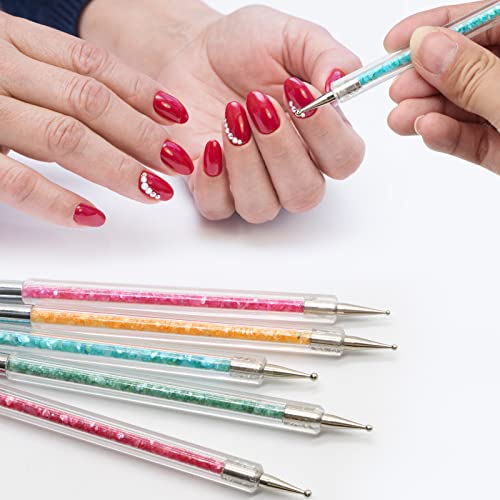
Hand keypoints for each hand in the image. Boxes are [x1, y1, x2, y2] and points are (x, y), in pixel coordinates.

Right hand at [0, 12, 193, 227]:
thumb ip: (45, 75)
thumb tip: (112, 110)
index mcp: (8, 37)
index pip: (92, 64)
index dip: (140, 91)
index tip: (176, 115)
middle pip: (89, 102)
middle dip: (141, 134)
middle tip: (178, 162)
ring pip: (63, 136)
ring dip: (116, 167)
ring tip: (154, 191)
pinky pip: (14, 180)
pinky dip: (56, 199)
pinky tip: (93, 217)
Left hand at [83, 1, 364, 222]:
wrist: (193, 54)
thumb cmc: (245, 48)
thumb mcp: (291, 37)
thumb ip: (326, 55)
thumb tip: (342, 81)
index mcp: (320, 137)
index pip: (344, 160)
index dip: (326, 134)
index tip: (300, 93)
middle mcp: (291, 169)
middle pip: (305, 194)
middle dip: (281, 150)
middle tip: (258, 103)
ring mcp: (252, 184)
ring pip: (262, 208)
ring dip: (246, 164)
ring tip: (230, 116)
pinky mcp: (214, 189)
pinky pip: (218, 208)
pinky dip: (212, 181)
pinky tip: (208, 144)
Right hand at [385, 1, 499, 173]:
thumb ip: (474, 74)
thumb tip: (427, 46)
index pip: (485, 19)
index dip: (438, 25)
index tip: (396, 41)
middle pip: (468, 65)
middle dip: (428, 78)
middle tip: (398, 90)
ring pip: (466, 105)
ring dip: (429, 111)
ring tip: (401, 119)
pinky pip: (473, 138)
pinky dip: (447, 136)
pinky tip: (427, 131)